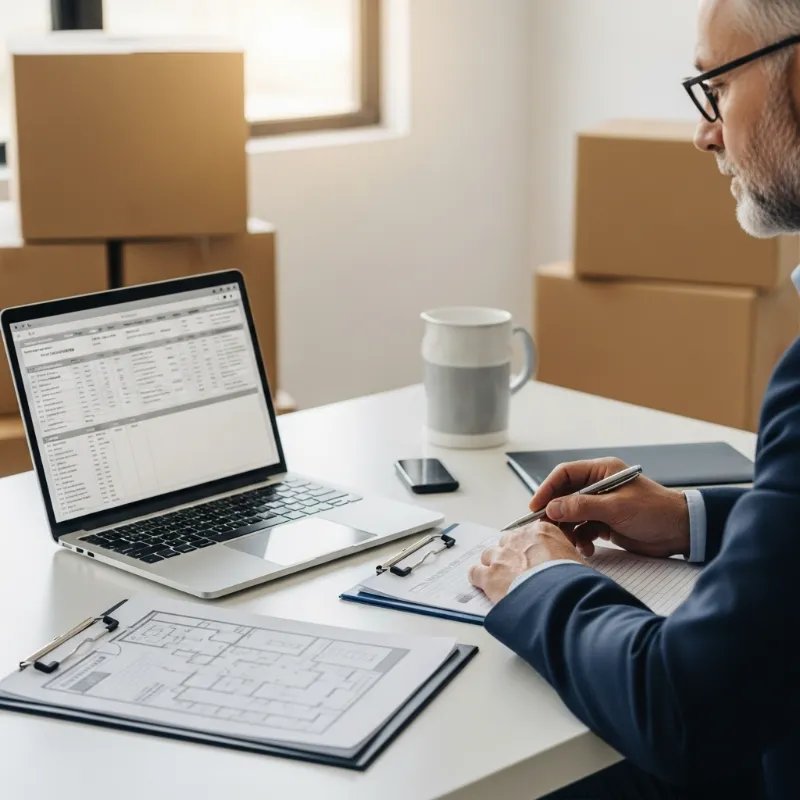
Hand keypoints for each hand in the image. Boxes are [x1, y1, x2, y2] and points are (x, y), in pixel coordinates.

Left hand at [468, 520, 583, 602]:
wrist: (559, 599)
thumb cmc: (573, 582)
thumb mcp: (578, 562)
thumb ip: (567, 557)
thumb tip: (571, 567)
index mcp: (541, 532)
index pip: (529, 533)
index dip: (530, 548)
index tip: (533, 558)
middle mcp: (518, 539)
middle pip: (507, 542)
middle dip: (511, 555)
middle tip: (520, 572)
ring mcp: (501, 556)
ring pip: (489, 555)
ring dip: (494, 566)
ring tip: (503, 581)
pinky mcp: (489, 575)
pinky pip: (475, 572)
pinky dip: (478, 578)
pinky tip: (484, 586)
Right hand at [530, 457, 690, 558]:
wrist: (682, 532)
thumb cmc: (656, 512)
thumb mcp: (616, 508)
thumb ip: (582, 506)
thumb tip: (552, 508)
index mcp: (601, 471)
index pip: (564, 474)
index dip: (547, 489)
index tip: (536, 507)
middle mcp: (598, 486)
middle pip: (564, 496)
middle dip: (555, 514)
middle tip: (546, 529)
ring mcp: (601, 505)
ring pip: (571, 515)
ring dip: (568, 530)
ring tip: (570, 543)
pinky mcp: (605, 523)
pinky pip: (583, 529)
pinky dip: (581, 540)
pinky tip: (587, 549)